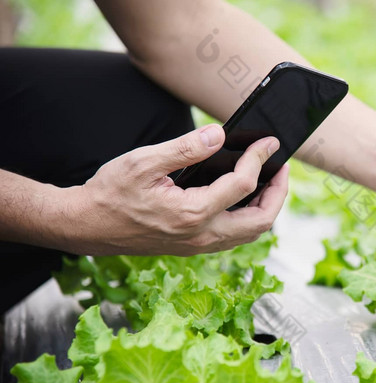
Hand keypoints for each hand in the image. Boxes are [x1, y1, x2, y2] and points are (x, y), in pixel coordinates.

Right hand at [63, 124, 287, 255]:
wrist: (86, 226)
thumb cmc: (110, 193)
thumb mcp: (144, 162)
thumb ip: (185, 148)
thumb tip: (219, 135)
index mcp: (192, 213)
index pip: (243, 184)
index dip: (260, 159)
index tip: (269, 143)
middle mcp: (201, 235)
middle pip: (261, 220)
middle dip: (278, 193)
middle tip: (281, 168)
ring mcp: (198, 245)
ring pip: (250, 232)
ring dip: (267, 207)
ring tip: (269, 180)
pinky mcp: (194, 246)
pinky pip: (234, 236)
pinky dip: (249, 216)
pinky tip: (245, 196)